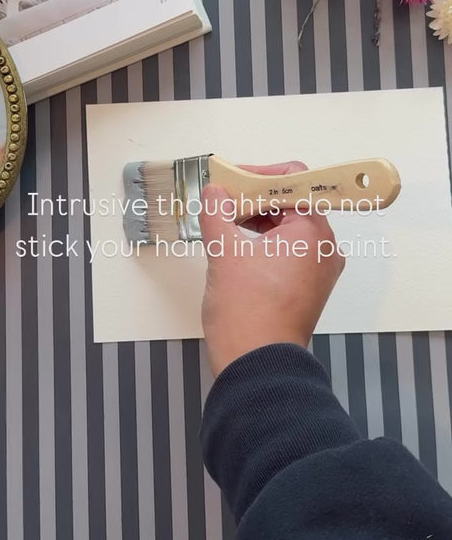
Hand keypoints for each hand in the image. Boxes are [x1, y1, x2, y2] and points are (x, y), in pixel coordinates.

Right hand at [199, 162, 344, 376]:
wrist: (256, 364)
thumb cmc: (248, 311)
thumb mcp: (225, 251)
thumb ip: (218, 212)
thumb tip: (214, 192)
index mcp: (314, 231)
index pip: (295, 181)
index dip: (260, 175)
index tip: (232, 180)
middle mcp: (324, 248)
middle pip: (292, 204)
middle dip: (255, 199)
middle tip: (222, 201)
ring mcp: (317, 270)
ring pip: (288, 229)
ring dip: (257, 221)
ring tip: (224, 224)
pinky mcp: (306, 288)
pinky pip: (288, 253)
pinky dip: (264, 244)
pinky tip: (236, 247)